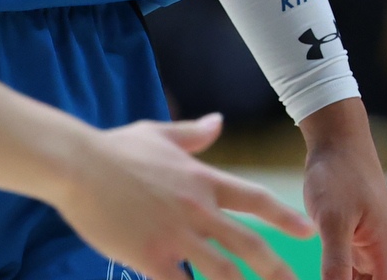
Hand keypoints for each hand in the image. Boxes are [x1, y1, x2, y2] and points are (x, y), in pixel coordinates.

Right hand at [51, 114, 312, 279]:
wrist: (77, 164)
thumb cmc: (114, 148)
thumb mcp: (158, 134)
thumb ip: (192, 134)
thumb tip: (218, 121)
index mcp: (202, 179)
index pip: (256, 200)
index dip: (286, 218)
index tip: (309, 232)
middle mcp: (198, 209)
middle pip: (251, 246)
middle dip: (279, 271)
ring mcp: (177, 236)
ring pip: (225, 274)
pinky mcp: (152, 258)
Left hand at [299, 98, 386, 279]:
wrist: (336, 137)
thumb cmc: (337, 173)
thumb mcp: (332, 221)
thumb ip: (336, 263)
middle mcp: (384, 246)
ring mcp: (371, 238)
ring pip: (363, 277)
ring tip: (325, 277)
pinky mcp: (356, 231)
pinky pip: (352, 263)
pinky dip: (340, 274)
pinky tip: (322, 275)